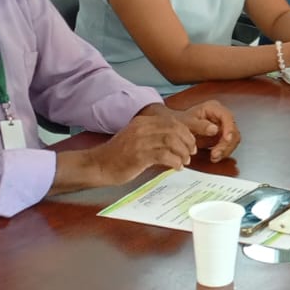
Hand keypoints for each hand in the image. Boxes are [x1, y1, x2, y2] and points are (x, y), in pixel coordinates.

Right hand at [84, 109, 200, 183]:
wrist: (98, 166)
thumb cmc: (118, 156)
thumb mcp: (135, 139)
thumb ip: (152, 136)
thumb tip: (175, 141)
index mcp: (142, 122)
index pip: (171, 121)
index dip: (186, 132)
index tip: (191, 143)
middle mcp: (142, 128)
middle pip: (174, 129)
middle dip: (187, 141)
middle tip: (191, 153)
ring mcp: (140, 141)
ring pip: (172, 141)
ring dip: (183, 152)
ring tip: (185, 161)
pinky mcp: (139, 156)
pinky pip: (165, 155)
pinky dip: (175, 162)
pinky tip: (177, 167)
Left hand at [182, 100, 239, 161]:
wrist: (177, 129)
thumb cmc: (182, 122)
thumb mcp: (188, 122)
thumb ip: (200, 125)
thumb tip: (214, 129)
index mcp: (214, 108)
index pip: (227, 117)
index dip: (229, 128)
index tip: (226, 139)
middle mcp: (221, 116)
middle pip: (232, 130)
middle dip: (226, 144)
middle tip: (216, 153)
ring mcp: (223, 126)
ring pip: (233, 139)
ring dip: (225, 150)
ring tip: (214, 156)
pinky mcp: (223, 136)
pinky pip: (228, 145)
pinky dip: (223, 152)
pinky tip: (214, 156)